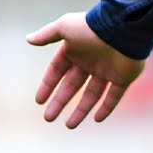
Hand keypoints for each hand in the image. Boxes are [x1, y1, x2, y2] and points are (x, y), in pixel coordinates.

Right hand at [26, 12, 145, 127]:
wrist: (123, 28)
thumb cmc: (91, 27)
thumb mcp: (65, 26)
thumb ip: (47, 34)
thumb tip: (28, 39)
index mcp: (76, 49)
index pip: (57, 70)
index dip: (48, 85)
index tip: (39, 101)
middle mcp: (91, 60)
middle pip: (72, 85)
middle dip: (60, 101)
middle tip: (48, 117)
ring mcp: (107, 69)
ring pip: (92, 94)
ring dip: (80, 110)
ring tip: (69, 125)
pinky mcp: (123, 77)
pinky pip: (114, 96)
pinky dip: (107, 107)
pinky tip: (96, 119)